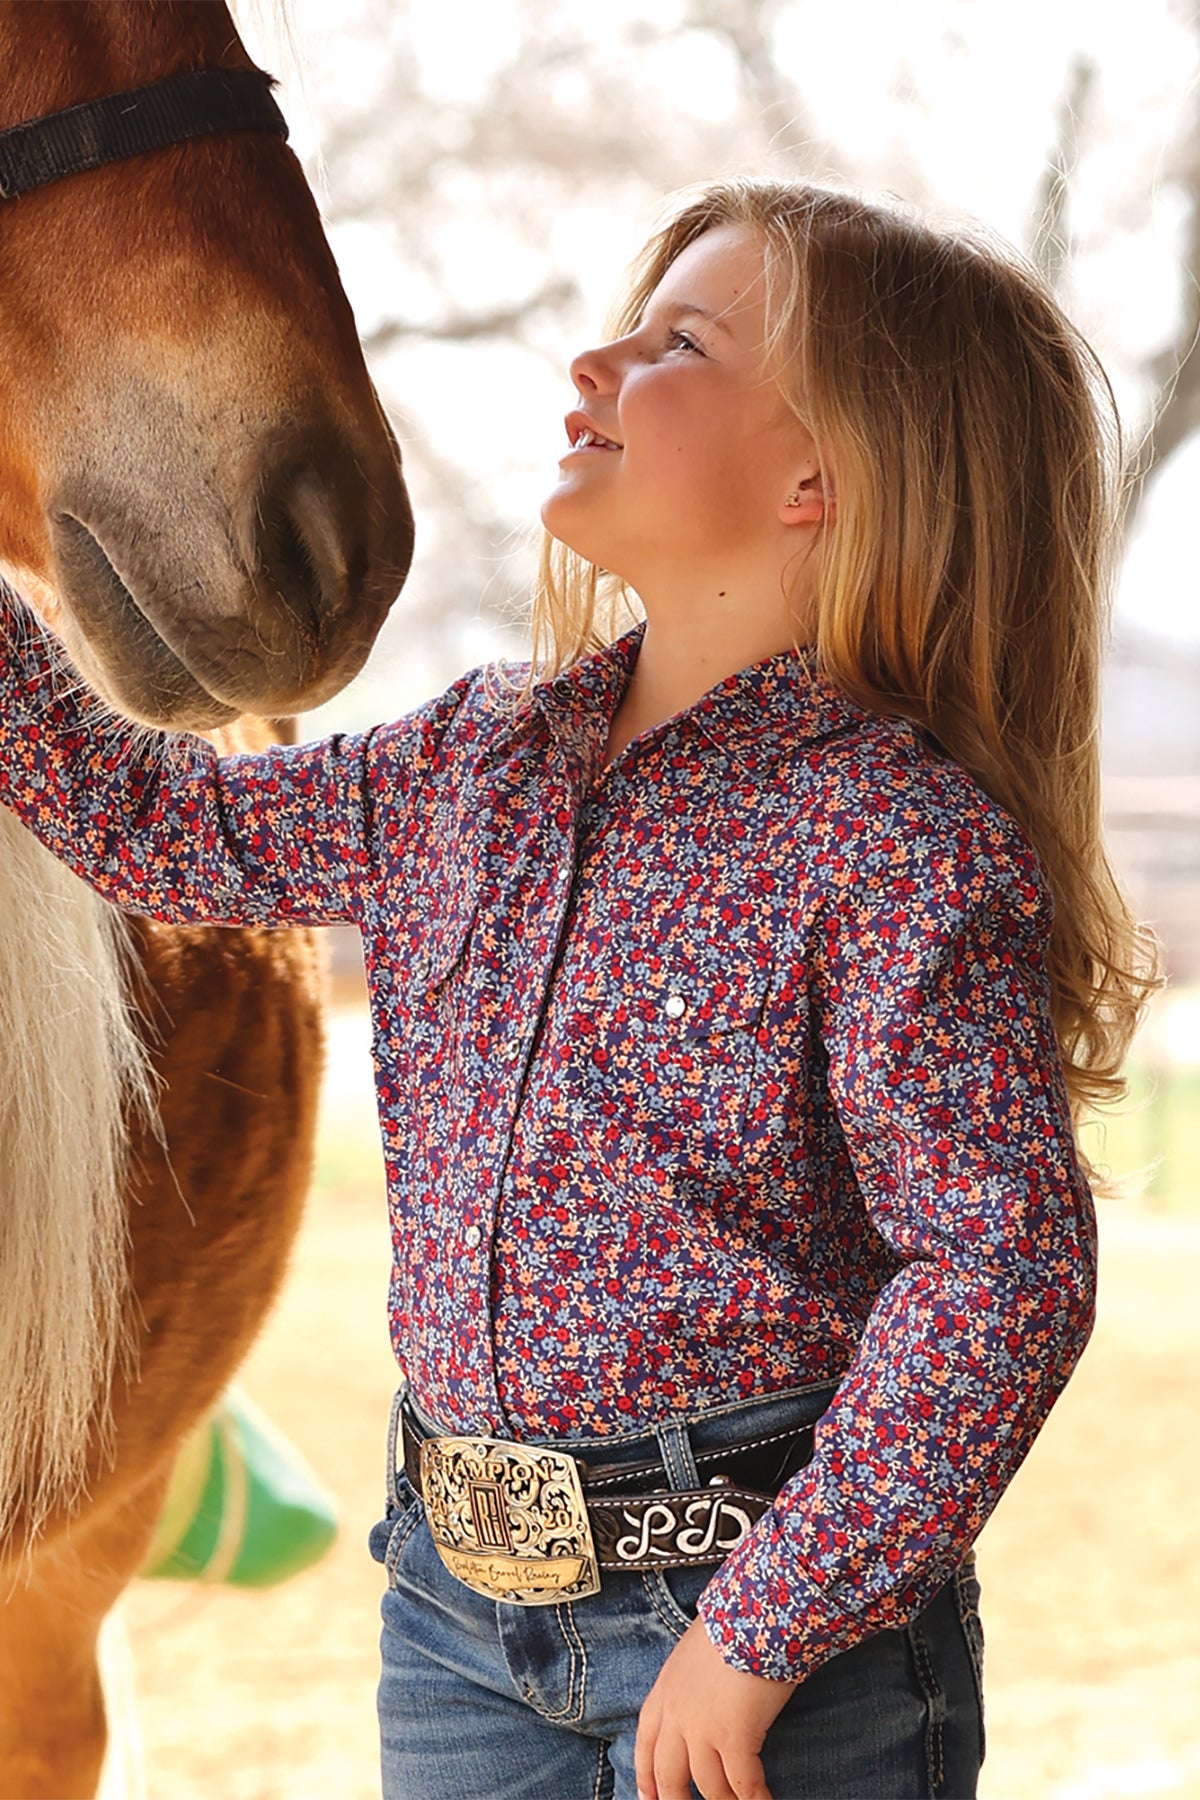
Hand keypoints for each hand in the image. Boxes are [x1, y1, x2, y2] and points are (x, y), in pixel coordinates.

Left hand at [634, 1616, 794, 1799]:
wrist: (752, 1611)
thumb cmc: (732, 1622)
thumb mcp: (695, 1651)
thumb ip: (690, 1680)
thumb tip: (702, 1693)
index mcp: (664, 1691)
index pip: (645, 1743)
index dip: (645, 1776)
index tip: (648, 1798)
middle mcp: (677, 1716)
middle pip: (669, 1776)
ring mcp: (703, 1730)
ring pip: (709, 1787)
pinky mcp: (735, 1738)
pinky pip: (744, 1785)